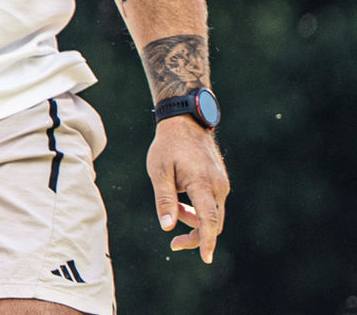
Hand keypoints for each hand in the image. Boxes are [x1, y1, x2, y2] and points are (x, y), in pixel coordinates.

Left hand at [146, 117, 229, 262]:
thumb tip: (168, 226)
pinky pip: (213, 204)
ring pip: (213, 214)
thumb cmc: (168, 145)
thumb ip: (164, 199)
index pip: (209, 220)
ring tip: (174, 205)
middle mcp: (218, 186)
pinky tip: (182, 197)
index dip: (207, 241)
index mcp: (202, 183)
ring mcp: (221, 184)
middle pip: (213, 223)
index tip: (206, 258)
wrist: (185, 121)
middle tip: (174, 242)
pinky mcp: (220, 182)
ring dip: (194, 219)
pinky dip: (199, 209)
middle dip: (195, 235)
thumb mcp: (159, 170)